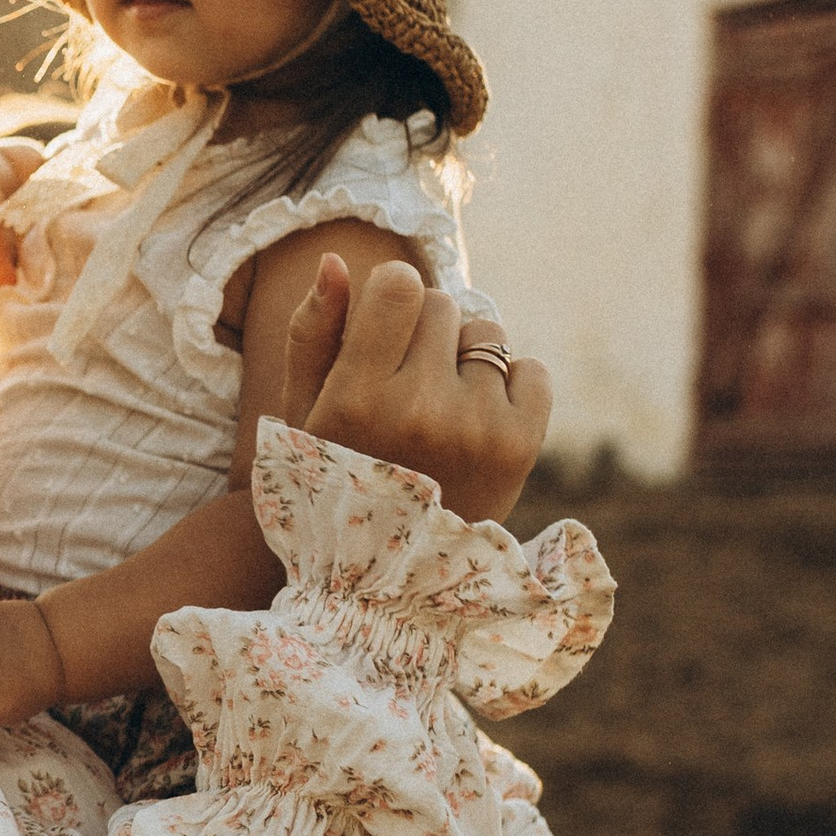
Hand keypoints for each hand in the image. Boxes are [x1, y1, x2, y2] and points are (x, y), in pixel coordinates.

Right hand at [279, 254, 551, 524]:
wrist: (387, 575)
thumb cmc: (335, 477)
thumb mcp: (304, 411)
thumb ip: (312, 333)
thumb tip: (336, 260)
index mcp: (355, 397)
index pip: (400, 285)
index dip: (392, 296)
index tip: (384, 327)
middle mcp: (417, 410)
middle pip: (443, 305)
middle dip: (427, 332)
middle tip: (408, 385)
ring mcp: (474, 429)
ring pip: (487, 335)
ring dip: (467, 358)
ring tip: (442, 410)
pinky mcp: (521, 445)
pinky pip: (531, 370)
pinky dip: (512, 388)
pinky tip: (477, 425)